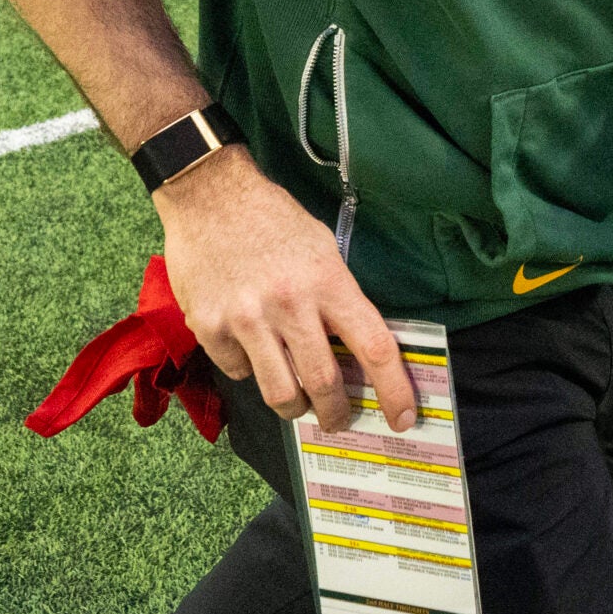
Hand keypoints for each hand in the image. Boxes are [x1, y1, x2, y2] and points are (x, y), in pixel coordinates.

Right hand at [154, 147, 416, 433]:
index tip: (403, 418)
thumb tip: (356, 351)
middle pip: (325, 384)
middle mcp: (290, 304)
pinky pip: (239, 372)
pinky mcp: (209, 327)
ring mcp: (246, 319)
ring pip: (281, 394)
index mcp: (328, 281)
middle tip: (339, 420)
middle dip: (338, 413)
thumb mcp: (322, 248)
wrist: (208, 194)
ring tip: (298, 404)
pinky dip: (249, 370)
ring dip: (296, 408)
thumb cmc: (273, 220)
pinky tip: (250, 350)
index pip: (374, 347)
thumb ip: (338, 298)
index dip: (394, 390)